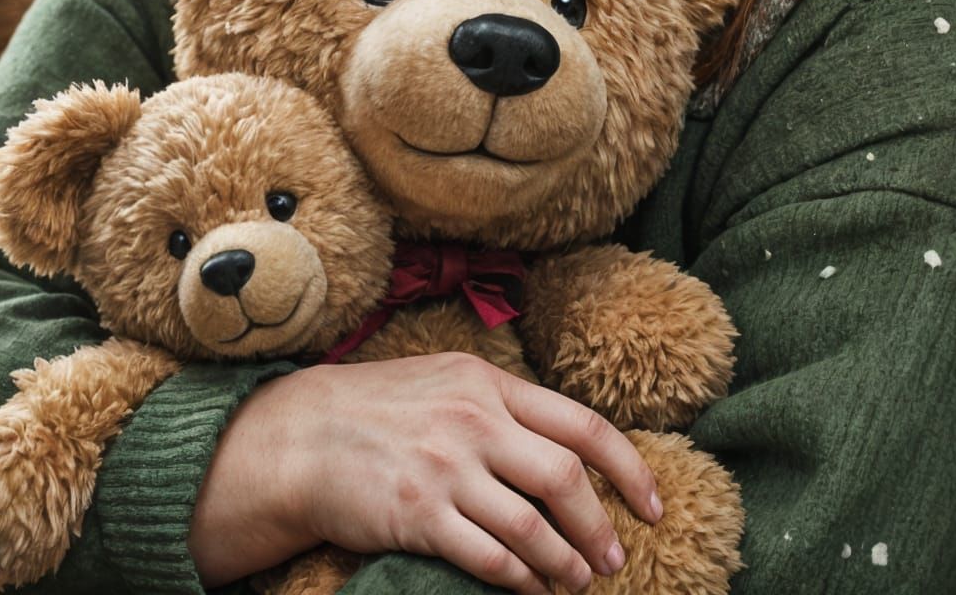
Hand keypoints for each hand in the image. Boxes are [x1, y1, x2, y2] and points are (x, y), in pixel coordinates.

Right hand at [190, 353, 661, 594]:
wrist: (301, 436)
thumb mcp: (445, 381)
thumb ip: (501, 404)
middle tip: (615, 559)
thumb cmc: (379, 408)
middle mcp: (472, 419)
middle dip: (601, 527)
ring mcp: (445, 468)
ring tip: (578, 582)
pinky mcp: (418, 514)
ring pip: (532, 527)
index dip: (628, 469)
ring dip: (565, 564)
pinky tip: (531, 589)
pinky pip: (489, 558)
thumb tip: (565, 445)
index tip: (653, 505)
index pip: (581, 425)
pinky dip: (520, 580)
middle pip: (565, 478)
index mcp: (486, 381)